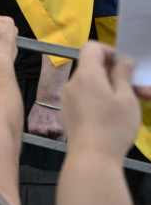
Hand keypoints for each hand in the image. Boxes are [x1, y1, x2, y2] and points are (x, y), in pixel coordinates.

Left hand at [28, 102, 65, 141]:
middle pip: (44, 142)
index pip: (35, 142)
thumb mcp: (30, 120)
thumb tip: (34, 140)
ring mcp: (52, 131)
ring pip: (52, 141)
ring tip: (52, 132)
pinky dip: (60, 140)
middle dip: (45, 140)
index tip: (40, 141)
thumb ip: (32, 130)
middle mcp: (42, 132)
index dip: (38, 142)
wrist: (49, 102)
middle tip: (47, 135)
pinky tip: (59, 137)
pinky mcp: (61, 130)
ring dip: (53, 138)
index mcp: (33, 129)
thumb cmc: (39, 110)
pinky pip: (61, 141)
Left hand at [61, 42, 140, 160]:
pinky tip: (113, 115)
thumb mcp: (126, 98)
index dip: (110, 51)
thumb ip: (123, 75)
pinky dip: (98, 98)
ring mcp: (67, 98)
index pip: (91, 47)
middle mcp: (72, 83)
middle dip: (114, 74)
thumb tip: (123, 60)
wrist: (92, 157)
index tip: (125, 66)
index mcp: (86, 75)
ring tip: (129, 104)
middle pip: (91, 67)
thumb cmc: (113, 126)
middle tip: (137, 90)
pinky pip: (83, 96)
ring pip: (89, 84)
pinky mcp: (67, 112)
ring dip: (108, 88)